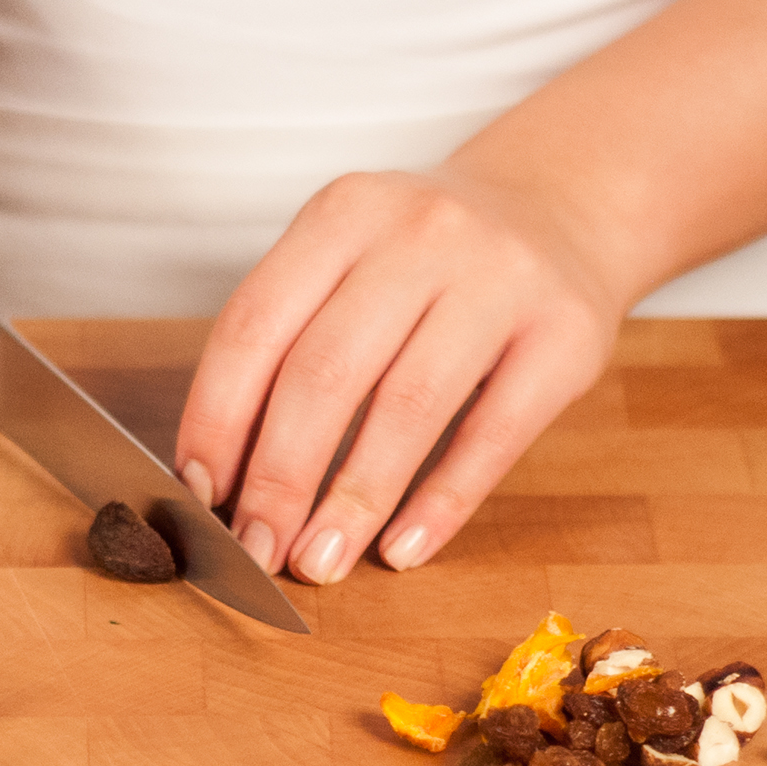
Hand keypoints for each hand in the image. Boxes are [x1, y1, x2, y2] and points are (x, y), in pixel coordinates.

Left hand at [174, 167, 624, 582]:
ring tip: (320, 561)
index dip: (217, 419)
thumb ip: (292, 339)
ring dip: (353, 500)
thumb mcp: (354, 258)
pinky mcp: (566, 335)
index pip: (255, 325)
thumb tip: (222, 474)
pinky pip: (493, 435)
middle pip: (325, 371)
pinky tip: (403, 549)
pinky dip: (441, 503)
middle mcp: (421, 233)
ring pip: (407, 406)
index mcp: (345, 213)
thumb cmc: (431, 260)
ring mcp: (501, 279)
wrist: (564, 204)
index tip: (200, 495)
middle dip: (278, 476)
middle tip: (256, 549)